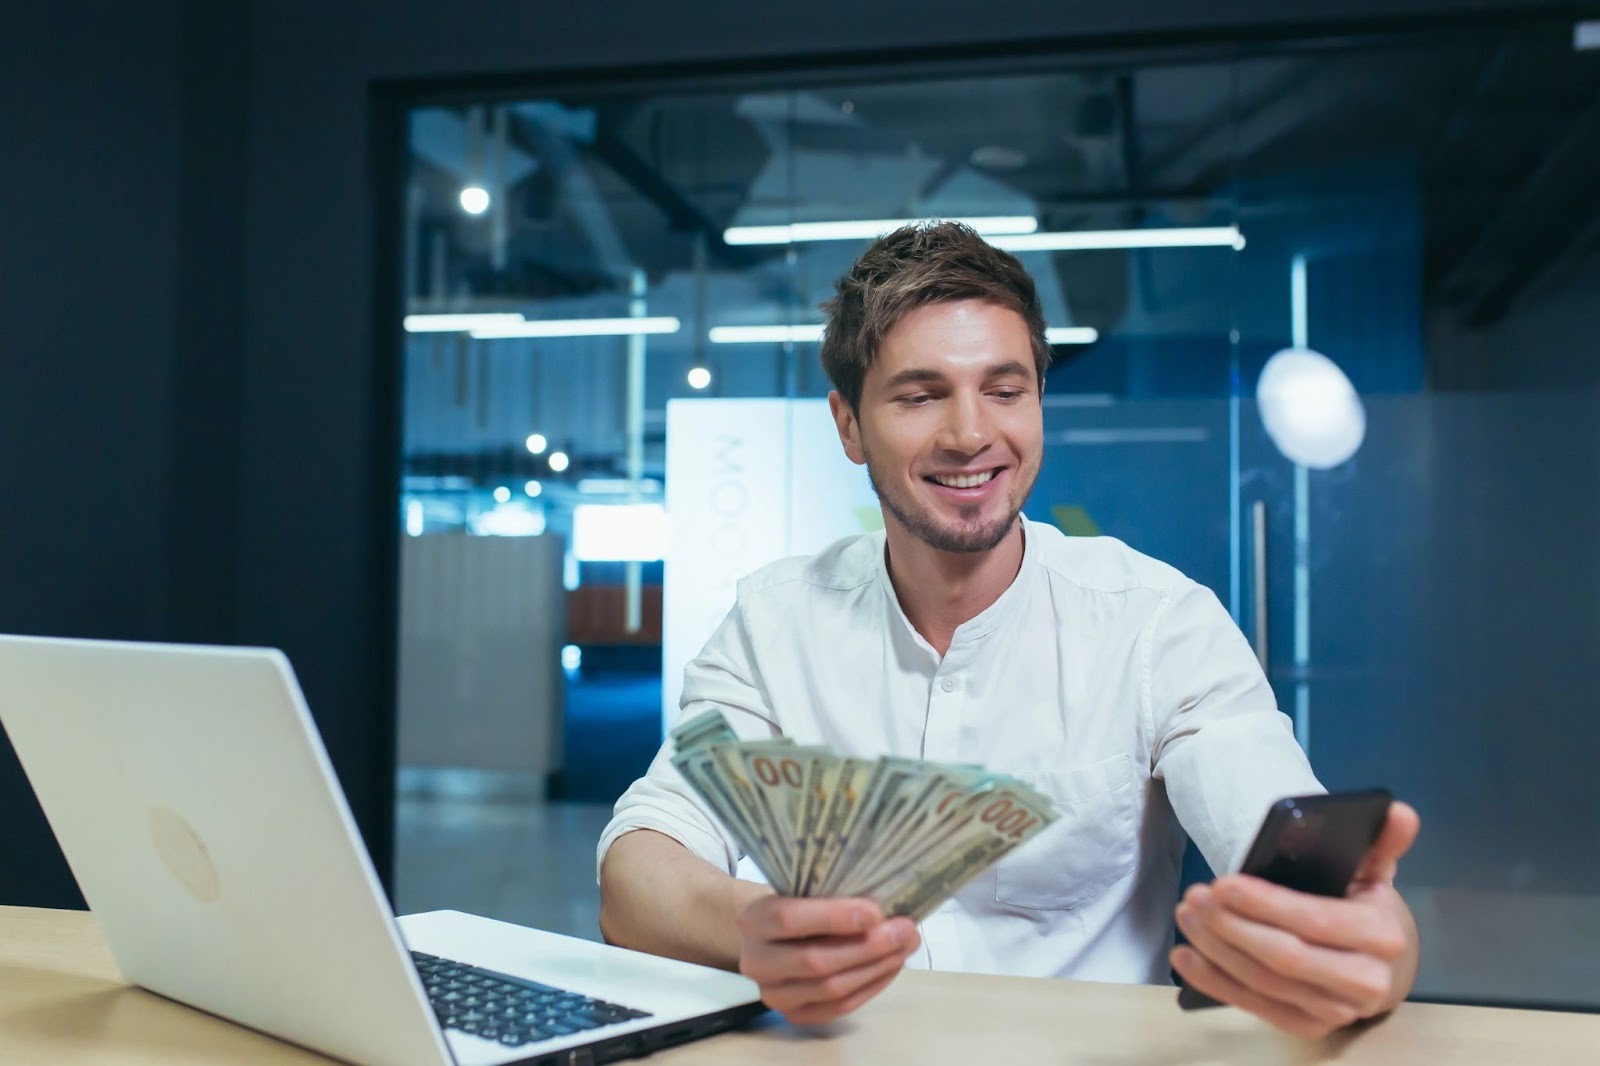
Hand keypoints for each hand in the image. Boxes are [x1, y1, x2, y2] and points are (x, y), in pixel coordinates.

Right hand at [736, 895, 919, 1024]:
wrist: (771, 936)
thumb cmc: (796, 903)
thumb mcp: (802, 889)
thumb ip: (832, 895)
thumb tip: (886, 907)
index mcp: (754, 920)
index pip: (789, 920)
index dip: (834, 917)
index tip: (875, 911)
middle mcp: (756, 962)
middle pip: (815, 961)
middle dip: (868, 946)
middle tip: (905, 930)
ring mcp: (774, 994)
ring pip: (831, 988)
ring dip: (876, 968)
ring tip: (905, 947)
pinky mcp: (794, 1015)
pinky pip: (839, 1007)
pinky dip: (870, 986)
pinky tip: (890, 966)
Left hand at [1171, 800, 1421, 1039]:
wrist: (1379, 966)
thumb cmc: (1363, 908)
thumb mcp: (1374, 872)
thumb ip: (1381, 842)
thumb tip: (1398, 811)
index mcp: (1382, 936)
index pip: (1317, 921)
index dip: (1265, 904)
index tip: (1223, 884)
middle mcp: (1365, 982)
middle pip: (1285, 958)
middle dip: (1232, 926)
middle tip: (1195, 897)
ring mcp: (1335, 1011)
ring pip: (1264, 982)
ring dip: (1216, 949)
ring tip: (1187, 914)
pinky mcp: (1307, 1028)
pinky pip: (1254, 1007)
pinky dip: (1214, 982)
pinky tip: (1185, 956)